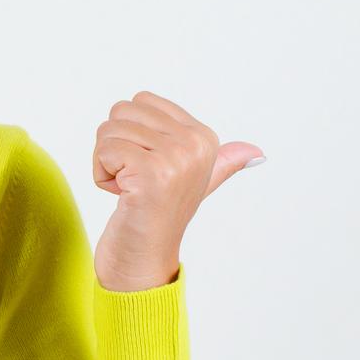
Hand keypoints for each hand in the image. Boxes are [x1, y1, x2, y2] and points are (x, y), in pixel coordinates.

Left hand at [88, 92, 262, 291]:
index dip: (130, 134)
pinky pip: (104, 152)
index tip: (148, 169)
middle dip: (114, 147)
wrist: (143, 259)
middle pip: (121, 111)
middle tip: (134, 181)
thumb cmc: (159, 217)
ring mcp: (176, 159)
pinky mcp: (152, 174)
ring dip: (107, 164)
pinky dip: (101, 177)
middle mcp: (196, 144)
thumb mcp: (194, 182)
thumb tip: (258, 152)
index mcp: (205, 137)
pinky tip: (123, 198)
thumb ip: (222, 162)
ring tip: (129, 190)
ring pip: (108, 131)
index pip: (140, 101)